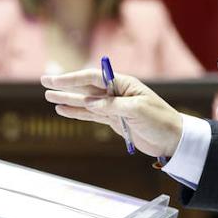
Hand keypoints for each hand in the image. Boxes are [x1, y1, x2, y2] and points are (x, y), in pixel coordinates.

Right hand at [42, 68, 183, 158]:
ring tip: (48, 97)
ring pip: (85, 102)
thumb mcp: (137, 111)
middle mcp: (116, 92)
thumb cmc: (160, 120)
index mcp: (123, 84)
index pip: (93, 77)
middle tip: (44, 81)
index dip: (73, 79)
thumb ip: (113, 106)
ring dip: (67, 99)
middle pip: (86, 87)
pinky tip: (63, 111)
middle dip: (65, 85)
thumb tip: (90, 103)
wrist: (173, 139)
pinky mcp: (114, 121)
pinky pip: (91, 115)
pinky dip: (77, 113)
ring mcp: (114, 107)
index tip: (56, 81)